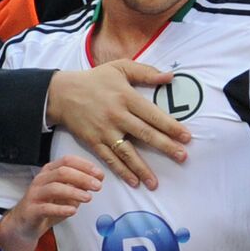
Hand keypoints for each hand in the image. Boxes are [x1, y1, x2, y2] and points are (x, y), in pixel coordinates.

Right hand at [0, 156, 103, 250]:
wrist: (24, 224)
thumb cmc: (46, 206)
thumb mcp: (65, 194)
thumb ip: (78, 187)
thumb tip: (94, 181)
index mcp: (50, 171)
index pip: (68, 161)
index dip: (85, 166)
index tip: (99, 174)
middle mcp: (41, 179)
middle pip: (63, 172)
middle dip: (83, 178)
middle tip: (97, 186)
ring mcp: (35, 194)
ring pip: (55, 188)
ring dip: (74, 192)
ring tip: (88, 198)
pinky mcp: (31, 210)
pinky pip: (46, 208)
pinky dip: (61, 209)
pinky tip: (73, 211)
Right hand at [47, 63, 190, 189]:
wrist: (62, 93)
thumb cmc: (95, 79)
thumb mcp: (120, 68)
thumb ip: (146, 72)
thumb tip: (170, 77)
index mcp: (126, 97)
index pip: (153, 114)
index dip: (171, 126)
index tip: (187, 137)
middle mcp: (117, 115)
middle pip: (145, 134)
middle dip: (165, 147)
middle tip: (182, 157)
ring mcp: (104, 131)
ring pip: (127, 152)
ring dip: (142, 168)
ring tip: (156, 183)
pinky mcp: (93, 142)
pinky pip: (110, 159)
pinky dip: (122, 171)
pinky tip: (134, 182)